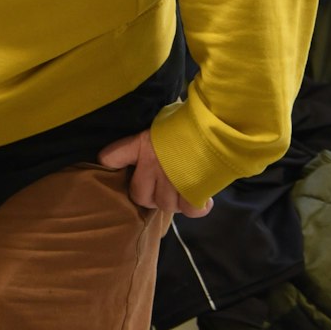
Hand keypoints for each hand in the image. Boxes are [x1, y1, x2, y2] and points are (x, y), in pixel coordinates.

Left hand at [97, 129, 212, 216]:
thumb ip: (157, 134)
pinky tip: (201, 197)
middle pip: (139, 195)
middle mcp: (152, 166)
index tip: (116, 165)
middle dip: (149, 195)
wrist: (220, 127)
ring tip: (184, 189)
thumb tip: (160, 138)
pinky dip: (195, 207)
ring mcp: (171, 183)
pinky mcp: (192, 194)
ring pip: (165, 205)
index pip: (110, 158)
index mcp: (142, 144)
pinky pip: (188, 211)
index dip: (111, 163)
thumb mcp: (166, 118)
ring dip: (174, 201)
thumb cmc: (192, 119)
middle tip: (161, 186)